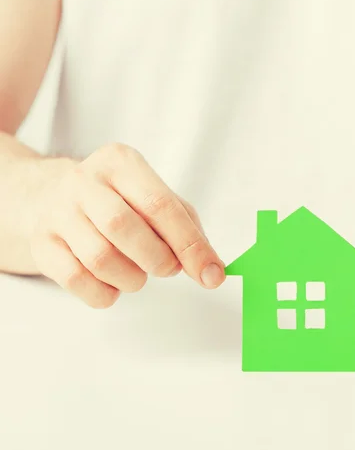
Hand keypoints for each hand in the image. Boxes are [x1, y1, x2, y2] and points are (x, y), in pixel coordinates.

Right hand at [29, 143, 224, 308]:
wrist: (47, 196)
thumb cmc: (117, 200)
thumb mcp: (154, 197)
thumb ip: (187, 229)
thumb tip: (211, 269)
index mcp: (121, 163)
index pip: (161, 205)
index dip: (190, 244)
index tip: (211, 273)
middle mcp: (84, 181)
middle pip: (125, 228)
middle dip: (158, 260)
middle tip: (167, 268)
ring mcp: (57, 212)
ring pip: (100, 258)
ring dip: (132, 279)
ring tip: (139, 274)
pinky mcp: (40, 243)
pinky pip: (76, 280)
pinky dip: (105, 293)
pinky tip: (113, 284)